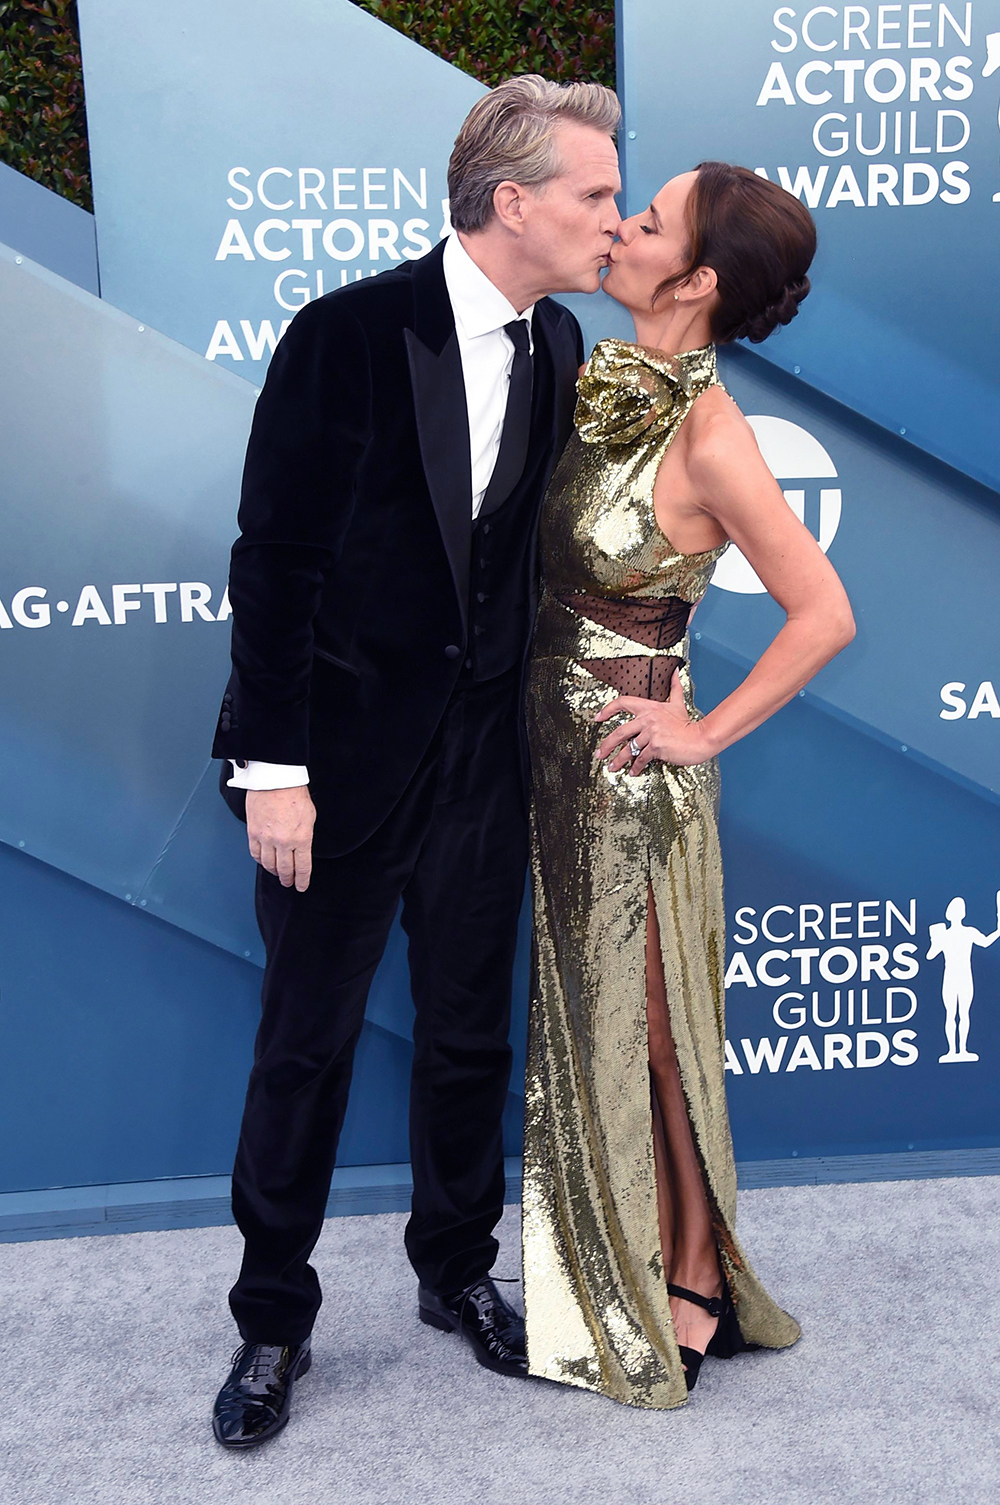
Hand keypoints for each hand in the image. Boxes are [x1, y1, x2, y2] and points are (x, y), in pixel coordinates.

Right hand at [246, 786, 315, 891]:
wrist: (275, 779)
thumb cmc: (294, 794)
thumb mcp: (310, 818)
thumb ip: (305, 836)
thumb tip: (302, 849)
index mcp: (302, 838)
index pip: (303, 868)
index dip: (302, 880)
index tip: (301, 886)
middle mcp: (283, 842)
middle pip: (285, 869)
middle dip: (288, 879)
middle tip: (288, 883)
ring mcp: (266, 839)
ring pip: (269, 864)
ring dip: (274, 872)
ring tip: (277, 874)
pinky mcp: (253, 833)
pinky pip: (255, 854)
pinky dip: (260, 861)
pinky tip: (264, 862)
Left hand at [594, 675, 713, 773]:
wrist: (700, 738)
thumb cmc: (688, 724)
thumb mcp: (678, 703)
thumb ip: (674, 687)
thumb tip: (674, 672)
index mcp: (649, 707)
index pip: (623, 702)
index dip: (608, 709)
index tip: (598, 717)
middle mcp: (648, 719)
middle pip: (619, 732)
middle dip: (606, 745)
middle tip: (600, 753)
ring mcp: (651, 733)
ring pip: (629, 749)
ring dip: (618, 760)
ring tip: (612, 767)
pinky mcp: (656, 746)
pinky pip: (641, 758)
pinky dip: (636, 767)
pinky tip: (632, 771)